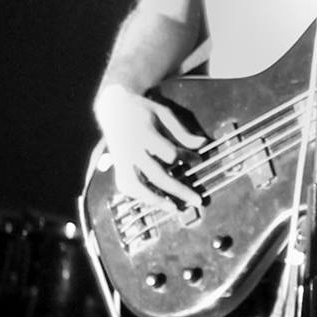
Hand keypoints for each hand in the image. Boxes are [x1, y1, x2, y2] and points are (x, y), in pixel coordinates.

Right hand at [94, 83, 205, 210]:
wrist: (114, 108)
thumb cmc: (143, 110)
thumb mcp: (164, 113)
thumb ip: (181, 131)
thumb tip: (203, 144)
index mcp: (144, 133)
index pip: (168, 153)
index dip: (185, 158)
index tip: (197, 159)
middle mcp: (131, 150)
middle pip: (156, 176)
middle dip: (178, 190)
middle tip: (197, 200)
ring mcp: (122, 161)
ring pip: (136, 186)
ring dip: (156, 200)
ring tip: (174, 208)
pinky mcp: (117, 167)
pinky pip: (127, 186)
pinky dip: (140, 196)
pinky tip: (156, 201)